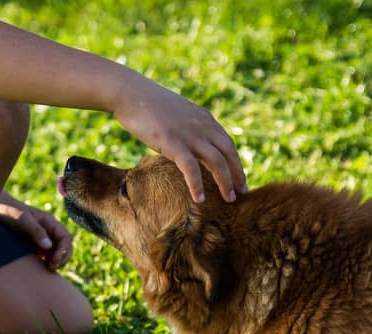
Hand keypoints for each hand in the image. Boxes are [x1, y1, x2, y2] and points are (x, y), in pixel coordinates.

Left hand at [0, 196, 72, 270]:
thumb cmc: (8, 211)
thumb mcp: (22, 219)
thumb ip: (36, 231)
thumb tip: (48, 246)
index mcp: (49, 222)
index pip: (65, 237)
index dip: (63, 251)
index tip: (53, 261)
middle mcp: (48, 230)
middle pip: (65, 246)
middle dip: (62, 258)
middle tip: (51, 268)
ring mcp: (42, 238)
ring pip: (56, 252)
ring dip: (56, 262)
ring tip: (47, 269)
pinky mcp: (34, 245)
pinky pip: (46, 256)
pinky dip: (46, 262)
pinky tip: (40, 268)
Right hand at [111, 72, 246, 202]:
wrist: (130, 94)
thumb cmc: (146, 105)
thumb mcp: (174, 115)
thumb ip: (186, 127)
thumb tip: (185, 142)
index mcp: (204, 118)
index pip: (227, 143)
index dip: (235, 161)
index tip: (238, 178)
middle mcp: (202, 126)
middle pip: (229, 153)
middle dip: (237, 174)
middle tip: (243, 192)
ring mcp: (189, 134)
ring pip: (217, 162)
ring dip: (225, 182)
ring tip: (229, 200)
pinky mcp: (173, 143)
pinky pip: (191, 168)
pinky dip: (197, 185)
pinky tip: (199, 199)